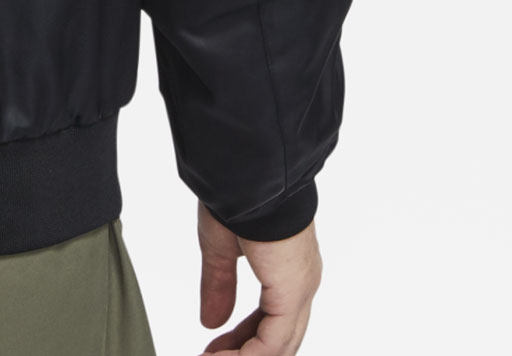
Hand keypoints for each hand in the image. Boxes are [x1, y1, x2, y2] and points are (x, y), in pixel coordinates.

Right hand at [197, 201, 322, 354]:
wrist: (247, 173)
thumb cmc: (236, 194)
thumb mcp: (220, 246)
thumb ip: (219, 285)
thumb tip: (210, 320)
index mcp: (287, 268)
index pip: (271, 319)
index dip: (242, 339)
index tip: (213, 345)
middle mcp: (300, 282)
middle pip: (277, 338)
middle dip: (242, 352)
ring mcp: (299, 290)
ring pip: (278, 345)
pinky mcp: (291, 294)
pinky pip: (273, 343)